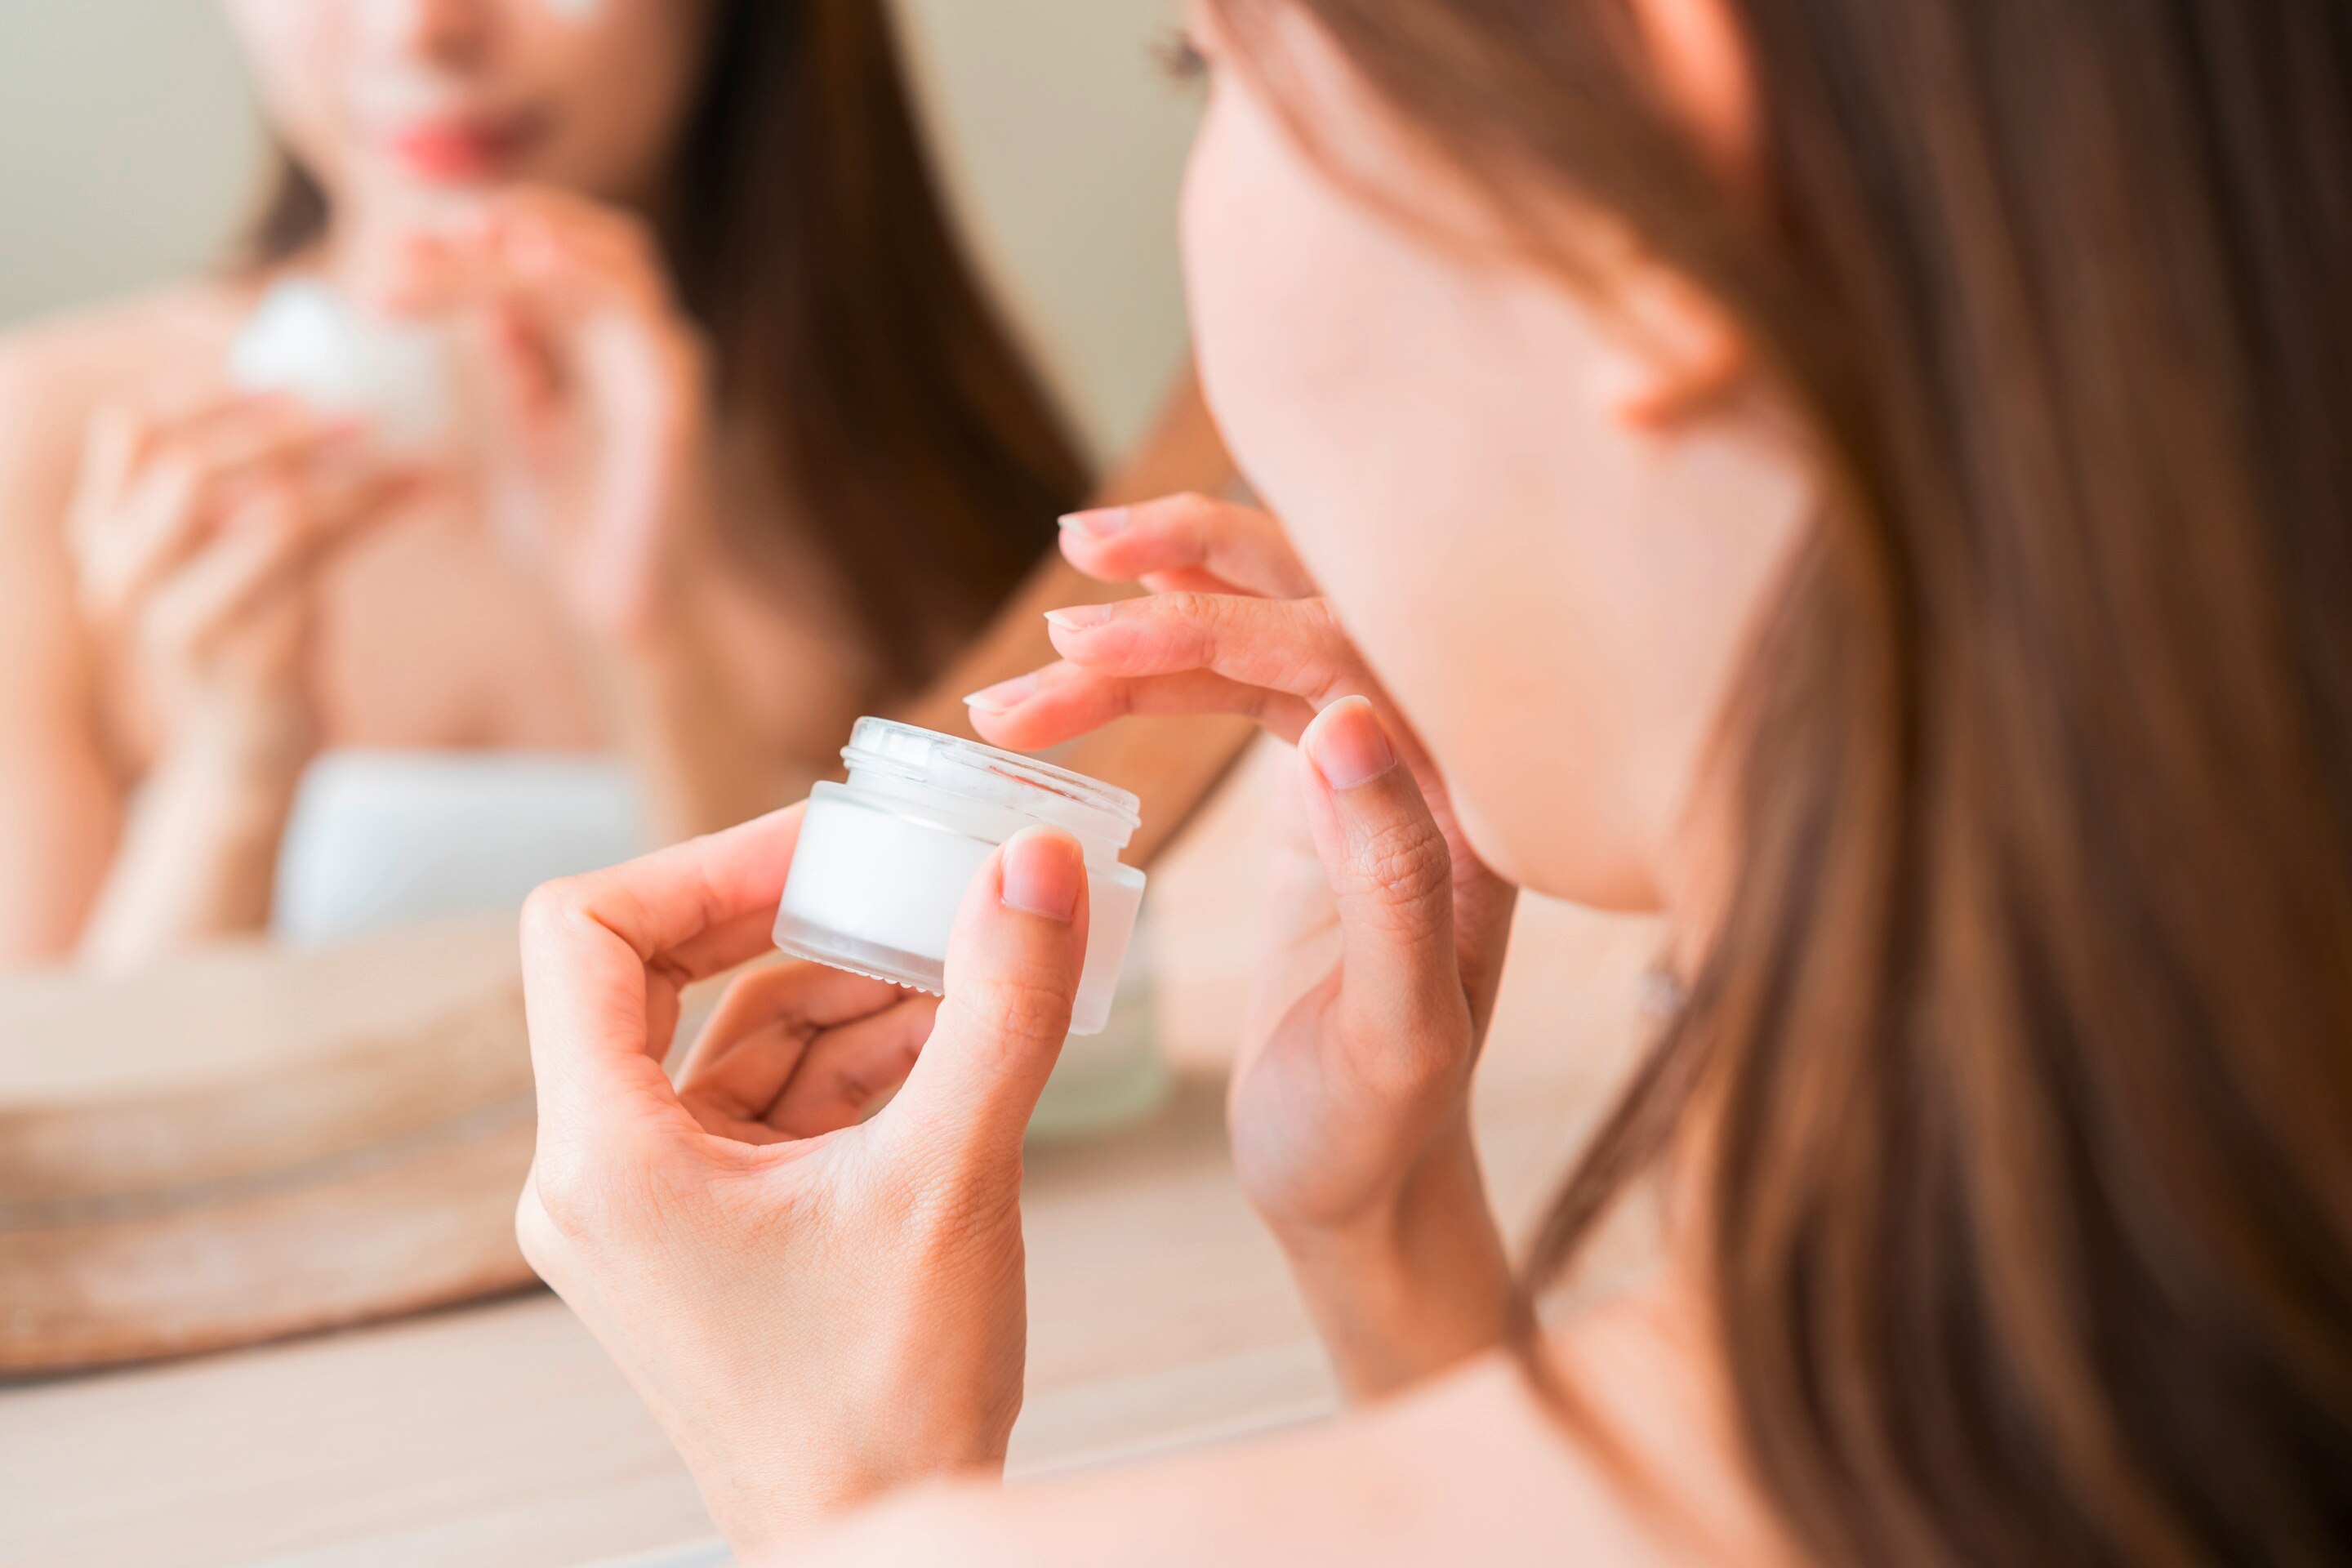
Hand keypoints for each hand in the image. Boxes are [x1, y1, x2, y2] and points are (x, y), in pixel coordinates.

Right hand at [67, 390, 422, 770]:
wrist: (245, 755)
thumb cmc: (245, 632)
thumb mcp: (215, 553)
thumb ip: (232, 485)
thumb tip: (311, 387)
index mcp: (102, 536)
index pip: (131, 430)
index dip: (209, 392)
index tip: (286, 375)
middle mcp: (123, 577)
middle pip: (190, 465)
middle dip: (280, 425)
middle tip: (356, 408)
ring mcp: (182, 622)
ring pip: (269, 513)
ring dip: (349, 472)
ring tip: (406, 446)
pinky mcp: (250, 656)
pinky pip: (321, 564)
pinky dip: (377, 514)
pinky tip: (424, 489)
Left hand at [383, 186, 715, 645]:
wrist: (622, 622)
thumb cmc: (574, 540)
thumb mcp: (517, 431)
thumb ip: (503, 364)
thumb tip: (464, 292)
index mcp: (606, 350)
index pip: (547, 260)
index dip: (475, 240)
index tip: (392, 251)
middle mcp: (645, 347)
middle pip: (581, 240)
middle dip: (498, 221)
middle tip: (410, 236)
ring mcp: (668, 370)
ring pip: (607, 261)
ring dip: (526, 239)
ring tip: (453, 239)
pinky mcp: (674, 404)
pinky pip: (633, 314)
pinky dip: (580, 276)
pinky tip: (521, 264)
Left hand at [516, 806, 1093, 1549]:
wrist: (881, 1553)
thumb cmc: (881, 1408)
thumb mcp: (950, 1181)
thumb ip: (999, 1009)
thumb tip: (1033, 866)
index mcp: (604, 1158)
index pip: (588, 934)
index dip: (707, 862)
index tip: (829, 841)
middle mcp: (601, 1178)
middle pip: (666, 978)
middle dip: (801, 922)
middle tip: (912, 882)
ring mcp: (654, 1211)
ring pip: (740, 1041)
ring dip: (856, 993)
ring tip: (975, 964)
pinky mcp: (712, 1236)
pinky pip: (773, 1108)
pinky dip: (861, 1064)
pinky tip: (961, 1039)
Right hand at [965, 494, 1519, 1395]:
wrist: (1362, 1193)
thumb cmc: (1378, 1133)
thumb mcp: (1393, 1035)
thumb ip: (1392, 880)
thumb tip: (1346, 719)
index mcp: (1474, 802)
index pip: (1348, 653)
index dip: (1219, 623)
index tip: (1093, 633)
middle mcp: (1434, 759)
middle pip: (1315, 602)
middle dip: (1193, 566)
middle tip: (1079, 548)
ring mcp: (1371, 766)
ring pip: (1256, 643)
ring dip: (1144, 636)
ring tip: (1033, 660)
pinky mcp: (1316, 791)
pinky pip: (1233, 691)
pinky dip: (1148, 684)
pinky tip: (1073, 679)